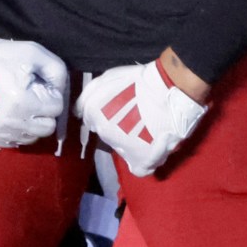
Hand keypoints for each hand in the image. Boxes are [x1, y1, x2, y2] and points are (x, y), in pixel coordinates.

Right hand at [0, 35, 70, 148]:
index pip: (57, 108)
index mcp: (22, 101)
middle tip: (32, 98)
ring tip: (18, 105)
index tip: (38, 86)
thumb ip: (56, 71)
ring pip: (32, 137)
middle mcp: (12, 123)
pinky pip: (15, 141)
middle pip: (47, 128)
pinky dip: (16, 130)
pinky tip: (6, 113)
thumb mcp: (33, 52)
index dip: (50, 94)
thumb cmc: (0, 56)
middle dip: (44, 113)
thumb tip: (61, 92)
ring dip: (31, 123)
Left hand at [80, 59, 209, 176]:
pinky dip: (146, 161)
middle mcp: (104, 135)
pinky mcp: (141, 161)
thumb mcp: (107, 79)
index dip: (107, 113)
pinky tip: (153, 149)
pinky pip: (140, 168)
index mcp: (93, 114)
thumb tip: (79, 112)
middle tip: (136, 116)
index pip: (92, 120)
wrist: (168, 90)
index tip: (121, 108)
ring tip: (149, 129)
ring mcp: (122, 150)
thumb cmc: (139, 81)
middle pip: (109, 135)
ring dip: (133, 142)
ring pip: (125, 150)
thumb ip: (89, 96)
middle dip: (119, 127)